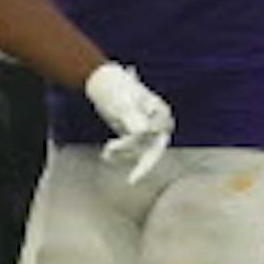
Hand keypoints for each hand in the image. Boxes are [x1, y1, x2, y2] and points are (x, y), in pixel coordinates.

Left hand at [86, 62, 173, 183]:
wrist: (102, 83)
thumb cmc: (115, 88)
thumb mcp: (121, 101)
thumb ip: (132, 117)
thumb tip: (142, 131)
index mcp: (160, 111)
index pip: (158, 132)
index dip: (141, 138)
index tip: (122, 139)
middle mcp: (158, 123)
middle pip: (155, 149)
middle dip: (142, 164)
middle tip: (132, 180)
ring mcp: (148, 131)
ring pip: (140, 152)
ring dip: (124, 154)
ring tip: (106, 151)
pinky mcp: (136, 137)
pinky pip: (131, 152)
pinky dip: (120, 154)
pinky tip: (106, 155)